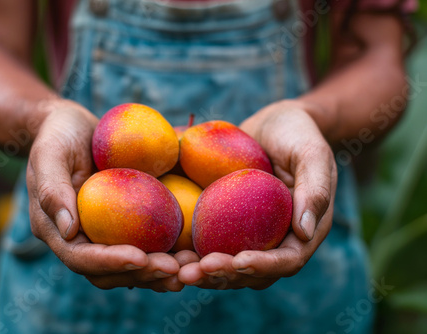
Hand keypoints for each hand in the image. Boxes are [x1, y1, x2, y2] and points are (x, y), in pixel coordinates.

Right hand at [26, 99, 182, 291]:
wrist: (74, 126)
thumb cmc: (59, 134)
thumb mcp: (49, 152)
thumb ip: (52, 189)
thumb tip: (69, 230)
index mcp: (57, 230)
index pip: (81, 258)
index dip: (109, 262)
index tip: (140, 258)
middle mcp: (81, 239)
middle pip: (110, 272)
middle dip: (142, 273)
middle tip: (175, 268)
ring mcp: (104, 234)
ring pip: (131, 267)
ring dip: (160, 272)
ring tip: (191, 266)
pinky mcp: (125, 224)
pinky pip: (146, 244)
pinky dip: (168, 252)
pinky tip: (193, 250)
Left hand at [178, 100, 336, 288]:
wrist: (275, 123)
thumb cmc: (298, 133)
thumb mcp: (312, 153)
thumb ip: (314, 190)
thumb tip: (304, 232)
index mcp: (303, 231)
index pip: (286, 260)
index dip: (262, 265)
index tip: (236, 260)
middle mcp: (276, 239)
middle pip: (251, 272)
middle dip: (223, 275)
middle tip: (192, 273)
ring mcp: (250, 234)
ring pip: (228, 265)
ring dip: (202, 272)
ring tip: (176, 270)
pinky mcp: (229, 224)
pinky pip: (211, 243)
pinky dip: (192, 251)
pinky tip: (169, 250)